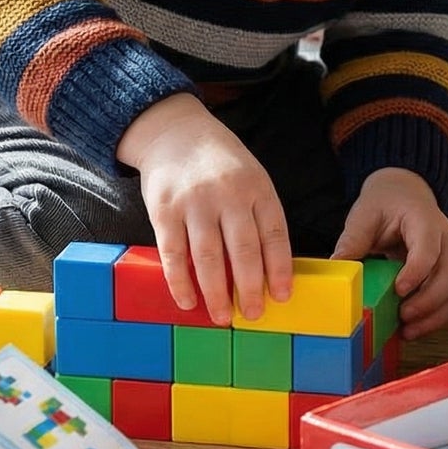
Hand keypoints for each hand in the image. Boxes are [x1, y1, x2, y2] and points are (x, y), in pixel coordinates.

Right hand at [116, 93, 292, 325]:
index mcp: (257, 187)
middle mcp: (228, 195)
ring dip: (216, 293)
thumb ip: (258, 215)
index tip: (283, 296)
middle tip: (253, 315)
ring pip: (208, 257)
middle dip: (250, 288)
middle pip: (243, 250)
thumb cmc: (220, 163)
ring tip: (222, 317)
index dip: (280, 268)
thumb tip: (269, 269)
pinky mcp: (164, 210)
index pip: (274, 234)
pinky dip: (180, 282)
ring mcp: (194, 202)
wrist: (175, 132)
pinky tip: (188, 301)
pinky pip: (173, 254)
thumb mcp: (251, 177)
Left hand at [330, 168, 447, 338]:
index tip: (399, 290)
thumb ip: (354, 239)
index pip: (429, 248)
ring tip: (408, 331)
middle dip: (428, 301)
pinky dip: (437, 317)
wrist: (405, 194)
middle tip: (402, 316)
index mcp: (425, 219)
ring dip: (435, 315)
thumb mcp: (365, 214)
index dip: (416, 272)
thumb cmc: (386, 203)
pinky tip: (414, 328)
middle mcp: (445, 239)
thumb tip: (337, 266)